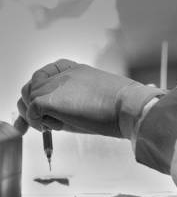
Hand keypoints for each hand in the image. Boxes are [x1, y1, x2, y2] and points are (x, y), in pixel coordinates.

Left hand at [17, 59, 163, 137]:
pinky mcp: (48, 100)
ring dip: (36, 114)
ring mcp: (53, 85)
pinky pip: (31, 113)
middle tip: (45, 121)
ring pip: (28, 98)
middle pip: (33, 86)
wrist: (128, 106)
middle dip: (33, 104)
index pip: (45, 75)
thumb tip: (65, 113)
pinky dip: (38, 123)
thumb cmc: (121, 104)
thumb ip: (78, 97)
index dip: (41, 90)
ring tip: (55, 124)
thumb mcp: (97, 94)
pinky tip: (55, 127)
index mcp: (74, 69)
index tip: (44, 105)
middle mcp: (61, 73)